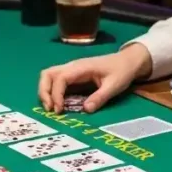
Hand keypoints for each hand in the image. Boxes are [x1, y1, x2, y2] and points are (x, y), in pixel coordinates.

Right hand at [38, 44, 152, 112]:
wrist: (127, 61)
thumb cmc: (121, 72)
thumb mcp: (114, 86)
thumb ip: (100, 97)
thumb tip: (85, 110)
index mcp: (81, 68)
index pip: (60, 78)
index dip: (56, 94)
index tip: (59, 110)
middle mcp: (72, 67)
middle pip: (47, 74)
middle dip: (44, 92)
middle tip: (50, 109)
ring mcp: (71, 70)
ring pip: (49, 76)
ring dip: (46, 91)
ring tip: (51, 108)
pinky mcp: (73, 75)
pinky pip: (56, 81)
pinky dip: (52, 92)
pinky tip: (58, 104)